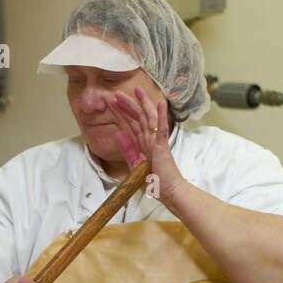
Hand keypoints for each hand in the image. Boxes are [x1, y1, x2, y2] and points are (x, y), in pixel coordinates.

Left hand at [106, 88, 184, 205]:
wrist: (168, 192)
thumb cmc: (155, 180)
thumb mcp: (135, 164)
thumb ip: (127, 149)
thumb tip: (118, 133)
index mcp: (143, 143)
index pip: (132, 123)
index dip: (124, 112)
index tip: (114, 102)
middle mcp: (150, 139)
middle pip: (139, 117)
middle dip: (129, 104)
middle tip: (117, 93)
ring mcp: (157, 142)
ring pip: (149, 118)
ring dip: (143, 104)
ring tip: (137, 90)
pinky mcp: (162, 147)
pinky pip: (161, 129)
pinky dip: (161, 116)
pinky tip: (160, 103)